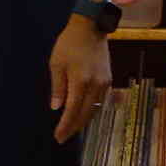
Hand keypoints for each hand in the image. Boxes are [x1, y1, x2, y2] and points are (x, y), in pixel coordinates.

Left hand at [48, 17, 112, 144]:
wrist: (91, 28)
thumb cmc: (69, 44)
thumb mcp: (57, 64)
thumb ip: (58, 88)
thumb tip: (56, 108)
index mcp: (80, 81)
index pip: (72, 111)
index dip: (66, 126)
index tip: (58, 137)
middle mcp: (95, 85)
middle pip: (86, 114)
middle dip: (74, 127)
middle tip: (63, 137)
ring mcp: (104, 83)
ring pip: (95, 109)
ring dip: (83, 120)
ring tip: (72, 129)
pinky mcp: (108, 79)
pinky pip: (100, 101)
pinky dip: (91, 110)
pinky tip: (83, 114)